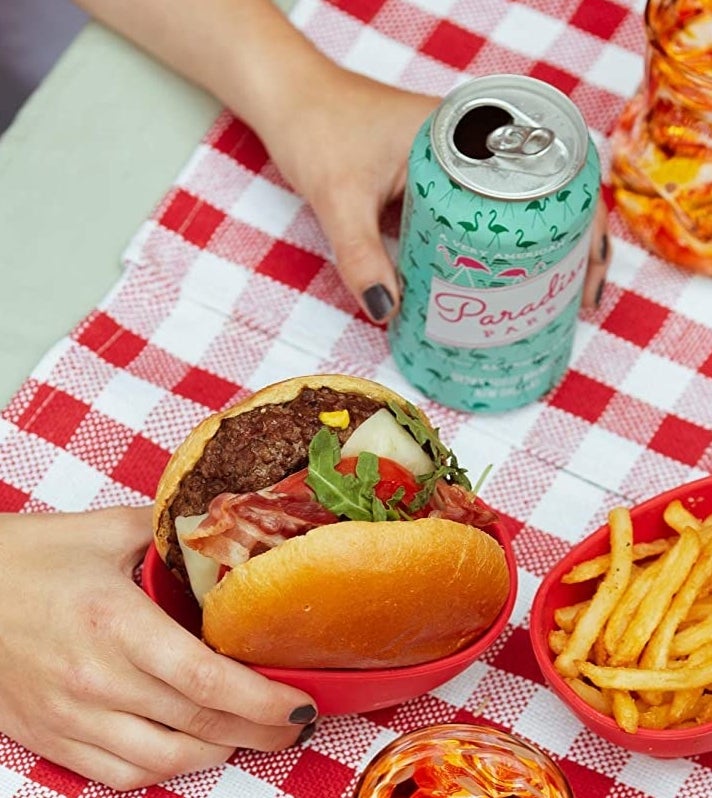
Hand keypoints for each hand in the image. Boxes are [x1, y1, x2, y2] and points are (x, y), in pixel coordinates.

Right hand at [0, 508, 315, 789]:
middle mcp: (97, 680)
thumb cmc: (28, 558)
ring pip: (163, 762)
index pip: (207, 680)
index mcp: (117, 622)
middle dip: (260, 731)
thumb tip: (221, 529)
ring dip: (218, 754)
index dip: (264, 700)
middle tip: (294, 722)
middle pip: (198, 726)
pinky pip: (117, 775)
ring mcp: (72, 718)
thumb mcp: (106, 529)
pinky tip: (189, 748)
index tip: (301, 702)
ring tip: (252, 734)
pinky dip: (164, 770)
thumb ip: (170, 532)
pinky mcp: (51, 738)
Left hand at [258, 66, 611, 321]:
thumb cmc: (317, 127)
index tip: (585, 280)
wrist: (290, 99)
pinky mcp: (438, 182)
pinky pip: (478, 217)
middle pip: (544, 201)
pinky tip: (490, 285)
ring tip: (543, 304)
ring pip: (513, 212)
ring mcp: (458, 164)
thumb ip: (360, 254)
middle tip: (572, 304)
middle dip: (566, 252)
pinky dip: (491, 250)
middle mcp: (475, 145)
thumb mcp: (339, 195)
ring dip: (532, 255)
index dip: (584, 229)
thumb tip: (388, 312)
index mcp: (471, 135)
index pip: (553, 179)